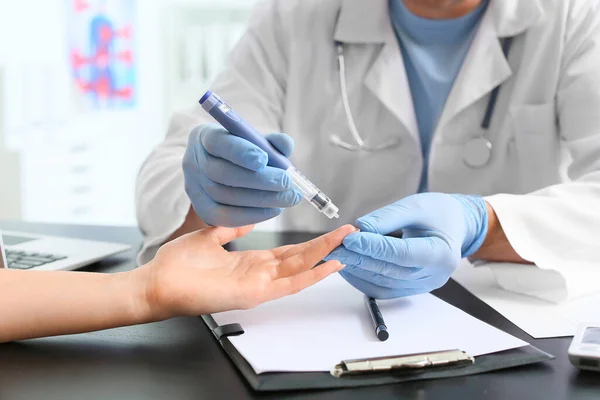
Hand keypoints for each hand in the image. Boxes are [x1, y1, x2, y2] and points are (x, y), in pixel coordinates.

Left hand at [138, 224, 355, 318]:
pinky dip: (311, 276)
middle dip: (326, 246)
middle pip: (301, 260)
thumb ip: (234, 229)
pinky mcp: (253, 294)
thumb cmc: (179, 263)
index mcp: (251, 262)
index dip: (311, 243)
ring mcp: (259, 286)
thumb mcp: (212, 237)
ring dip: (324, 257)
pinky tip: (329, 266)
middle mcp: (259, 275)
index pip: (289, 253)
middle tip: (348, 233)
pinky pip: (289, 285)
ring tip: (346, 244)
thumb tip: (250, 219)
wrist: (158, 282)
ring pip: (300, 270)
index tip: (330, 232)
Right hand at [182, 124, 301, 226]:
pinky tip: (272, 210)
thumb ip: (271, 142)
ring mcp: (194, 187)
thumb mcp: (254, 141)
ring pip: (225, 196)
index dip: (240, 152)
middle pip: (223, 173)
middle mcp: (194, 161)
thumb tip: (285, 145)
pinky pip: (224, 216)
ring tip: (288, 198)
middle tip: (287, 183)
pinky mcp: (201, 208)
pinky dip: (251, 215)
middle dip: (259, 180)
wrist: (219, 170)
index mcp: (204, 137)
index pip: (218, 142)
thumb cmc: (241, 152)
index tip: (264, 159)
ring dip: (261, 199)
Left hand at [325, 193, 487, 298]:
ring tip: (337, 255)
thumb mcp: (417, 206)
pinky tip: (348, 267)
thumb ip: (388, 217)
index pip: (401, 253)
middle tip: (334, 247)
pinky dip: (363, 280)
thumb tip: (361, 229)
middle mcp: (434, 275)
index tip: (350, 238)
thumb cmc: (439, 213)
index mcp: (441, 253)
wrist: (455, 226)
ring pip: (383, 283)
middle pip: (389, 270)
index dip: (373, 247)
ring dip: (357, 270)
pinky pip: (383, 289)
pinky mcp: (411, 289)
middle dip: (358, 258)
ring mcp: (423, 286)